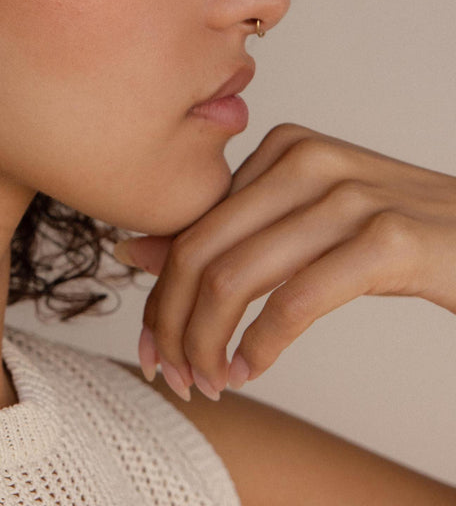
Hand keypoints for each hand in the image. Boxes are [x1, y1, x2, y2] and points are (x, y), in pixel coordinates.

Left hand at [117, 123, 455, 402]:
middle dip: (171, 321)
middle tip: (169, 371)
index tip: (149, 342)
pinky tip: (250, 371)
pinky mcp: (388, 240)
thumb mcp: (303, 224)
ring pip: (236, 277)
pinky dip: (260, 347)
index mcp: (280, 147)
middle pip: (201, 249)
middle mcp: (306, 159)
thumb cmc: (392, 236)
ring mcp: (348, 195)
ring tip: (208, 381)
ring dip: (208, 342)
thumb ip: (229, 233)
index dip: (160, 291)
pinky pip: (296, 301)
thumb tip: (135, 252)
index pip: (193, 225)